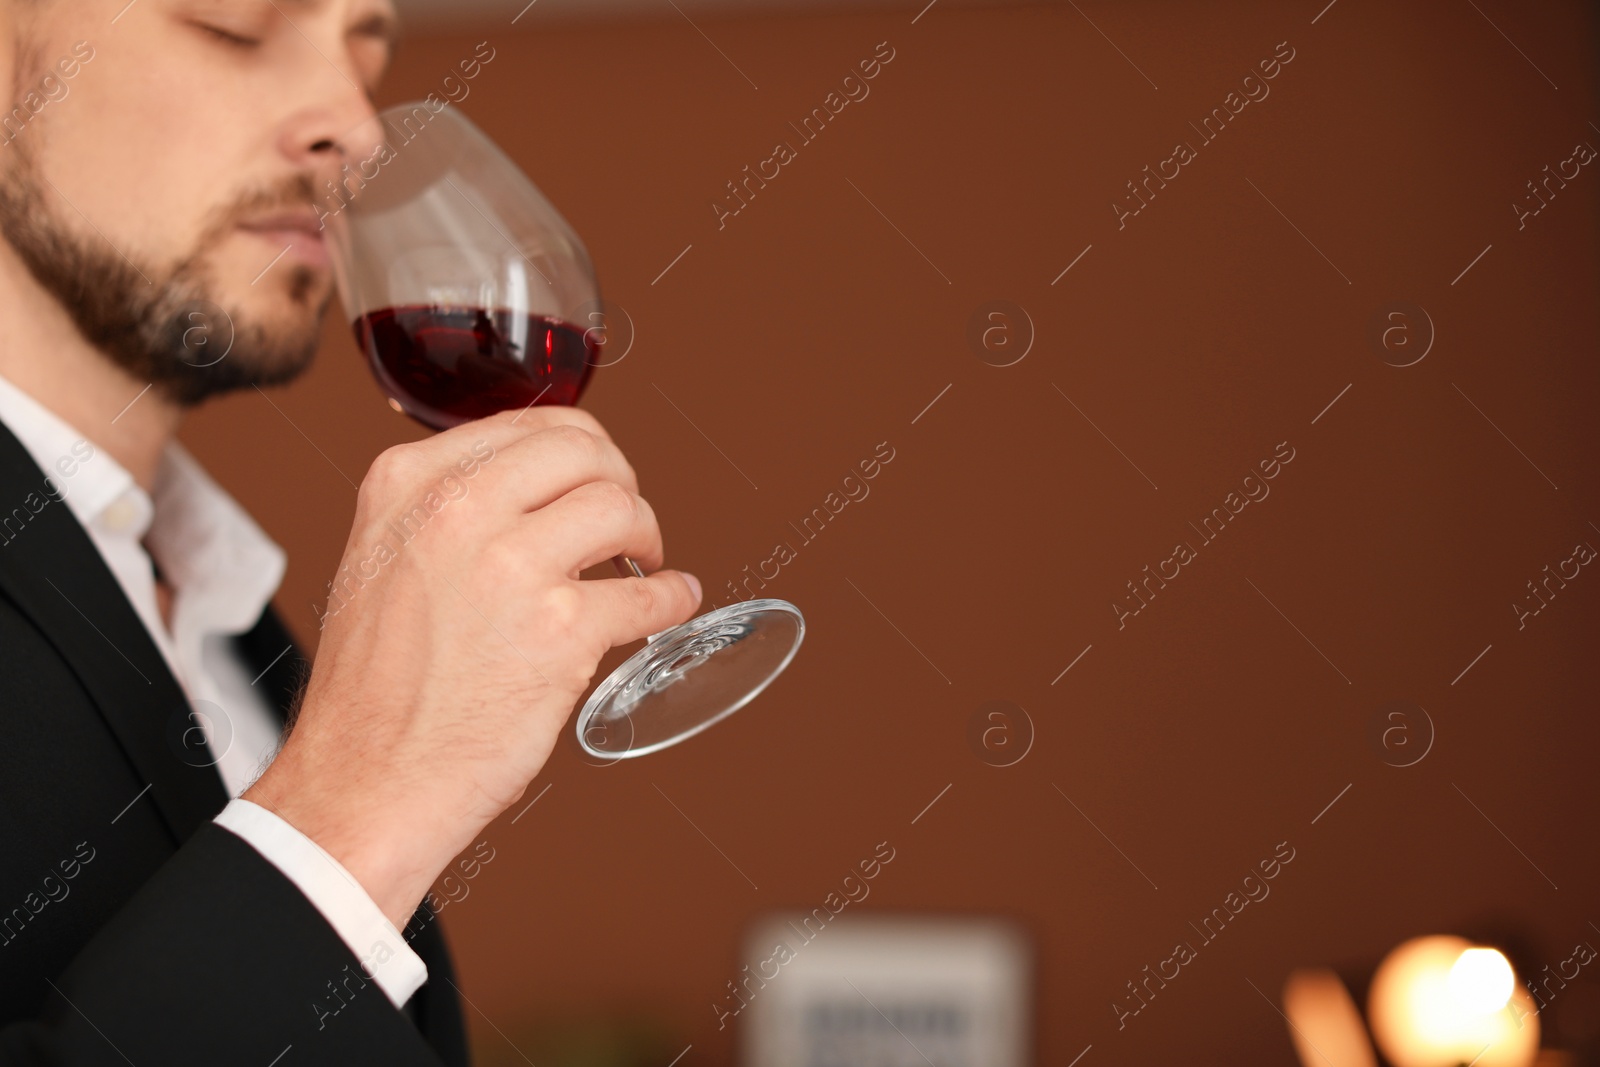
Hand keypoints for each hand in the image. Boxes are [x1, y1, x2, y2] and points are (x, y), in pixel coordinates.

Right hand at [244, 407, 701, 924]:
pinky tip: (671, 601)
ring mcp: (512, 569)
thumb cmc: (372, 692)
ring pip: (623, 508)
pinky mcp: (561, 632)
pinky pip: (649, 594)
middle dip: (619, 481)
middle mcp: (458, 512)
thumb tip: (526, 489)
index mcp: (410, 484)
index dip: (580, 451)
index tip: (593, 475)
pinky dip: (673, 597)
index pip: (529, 425)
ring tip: (643, 561)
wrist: (363, 784)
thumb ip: (442, 511)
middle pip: (585, 452)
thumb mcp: (380, 560)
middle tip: (625, 519)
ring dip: (649, 533)